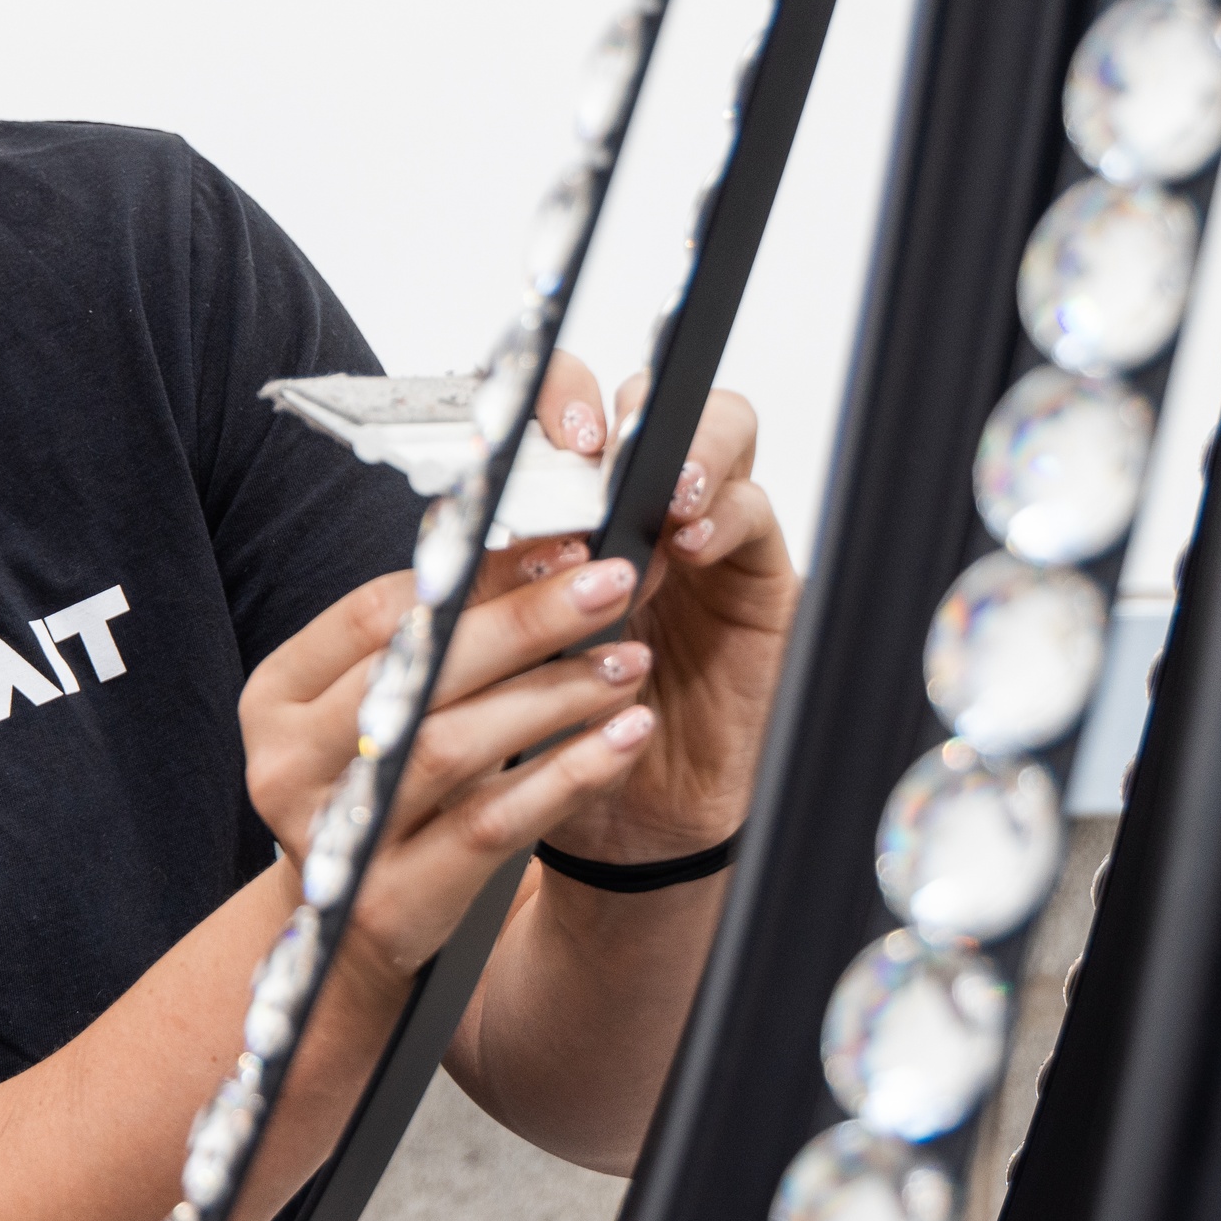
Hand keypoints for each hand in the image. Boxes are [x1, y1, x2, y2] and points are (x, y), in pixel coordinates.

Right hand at [241, 553, 665, 980]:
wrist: (348, 937)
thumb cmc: (382, 795)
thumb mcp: (391, 711)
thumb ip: (443, 636)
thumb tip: (543, 551)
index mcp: (277, 697)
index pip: (374, 613)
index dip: (472, 576)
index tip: (560, 549)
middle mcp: (286, 765)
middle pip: (415, 674)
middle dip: (526, 622)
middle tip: (610, 585)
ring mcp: (333, 838)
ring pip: (454, 745)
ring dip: (555, 694)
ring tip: (626, 662)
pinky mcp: (391, 901)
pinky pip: (492, 824)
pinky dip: (567, 775)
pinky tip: (622, 739)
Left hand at [488, 357, 797, 867]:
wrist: (623, 821)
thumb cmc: (559, 729)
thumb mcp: (506, 651)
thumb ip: (494, 583)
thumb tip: (462, 519)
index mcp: (574, 509)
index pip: (572, 410)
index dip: (553, 400)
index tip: (522, 434)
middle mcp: (644, 508)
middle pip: (653, 401)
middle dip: (623, 408)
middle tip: (591, 447)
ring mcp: (708, 535)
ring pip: (723, 433)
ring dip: (689, 451)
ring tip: (660, 493)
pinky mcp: (757, 580)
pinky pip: (756, 516)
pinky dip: (726, 515)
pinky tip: (692, 545)